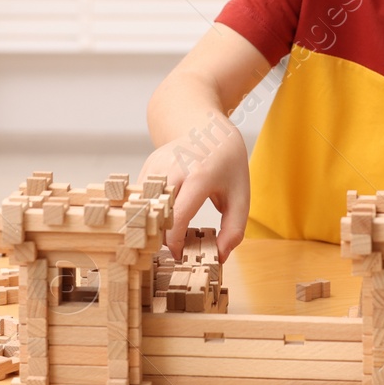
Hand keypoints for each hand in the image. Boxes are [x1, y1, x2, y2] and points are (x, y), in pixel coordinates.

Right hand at [137, 125, 250, 260]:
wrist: (207, 128)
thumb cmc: (227, 165)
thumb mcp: (240, 196)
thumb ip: (234, 229)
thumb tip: (219, 256)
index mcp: (199, 176)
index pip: (178, 217)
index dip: (176, 242)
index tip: (181, 254)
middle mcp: (173, 168)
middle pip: (156, 214)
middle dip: (162, 235)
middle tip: (174, 246)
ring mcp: (156, 166)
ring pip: (145, 207)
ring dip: (155, 223)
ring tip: (170, 230)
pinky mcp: (148, 167)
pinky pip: (143, 198)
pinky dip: (151, 211)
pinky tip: (165, 214)